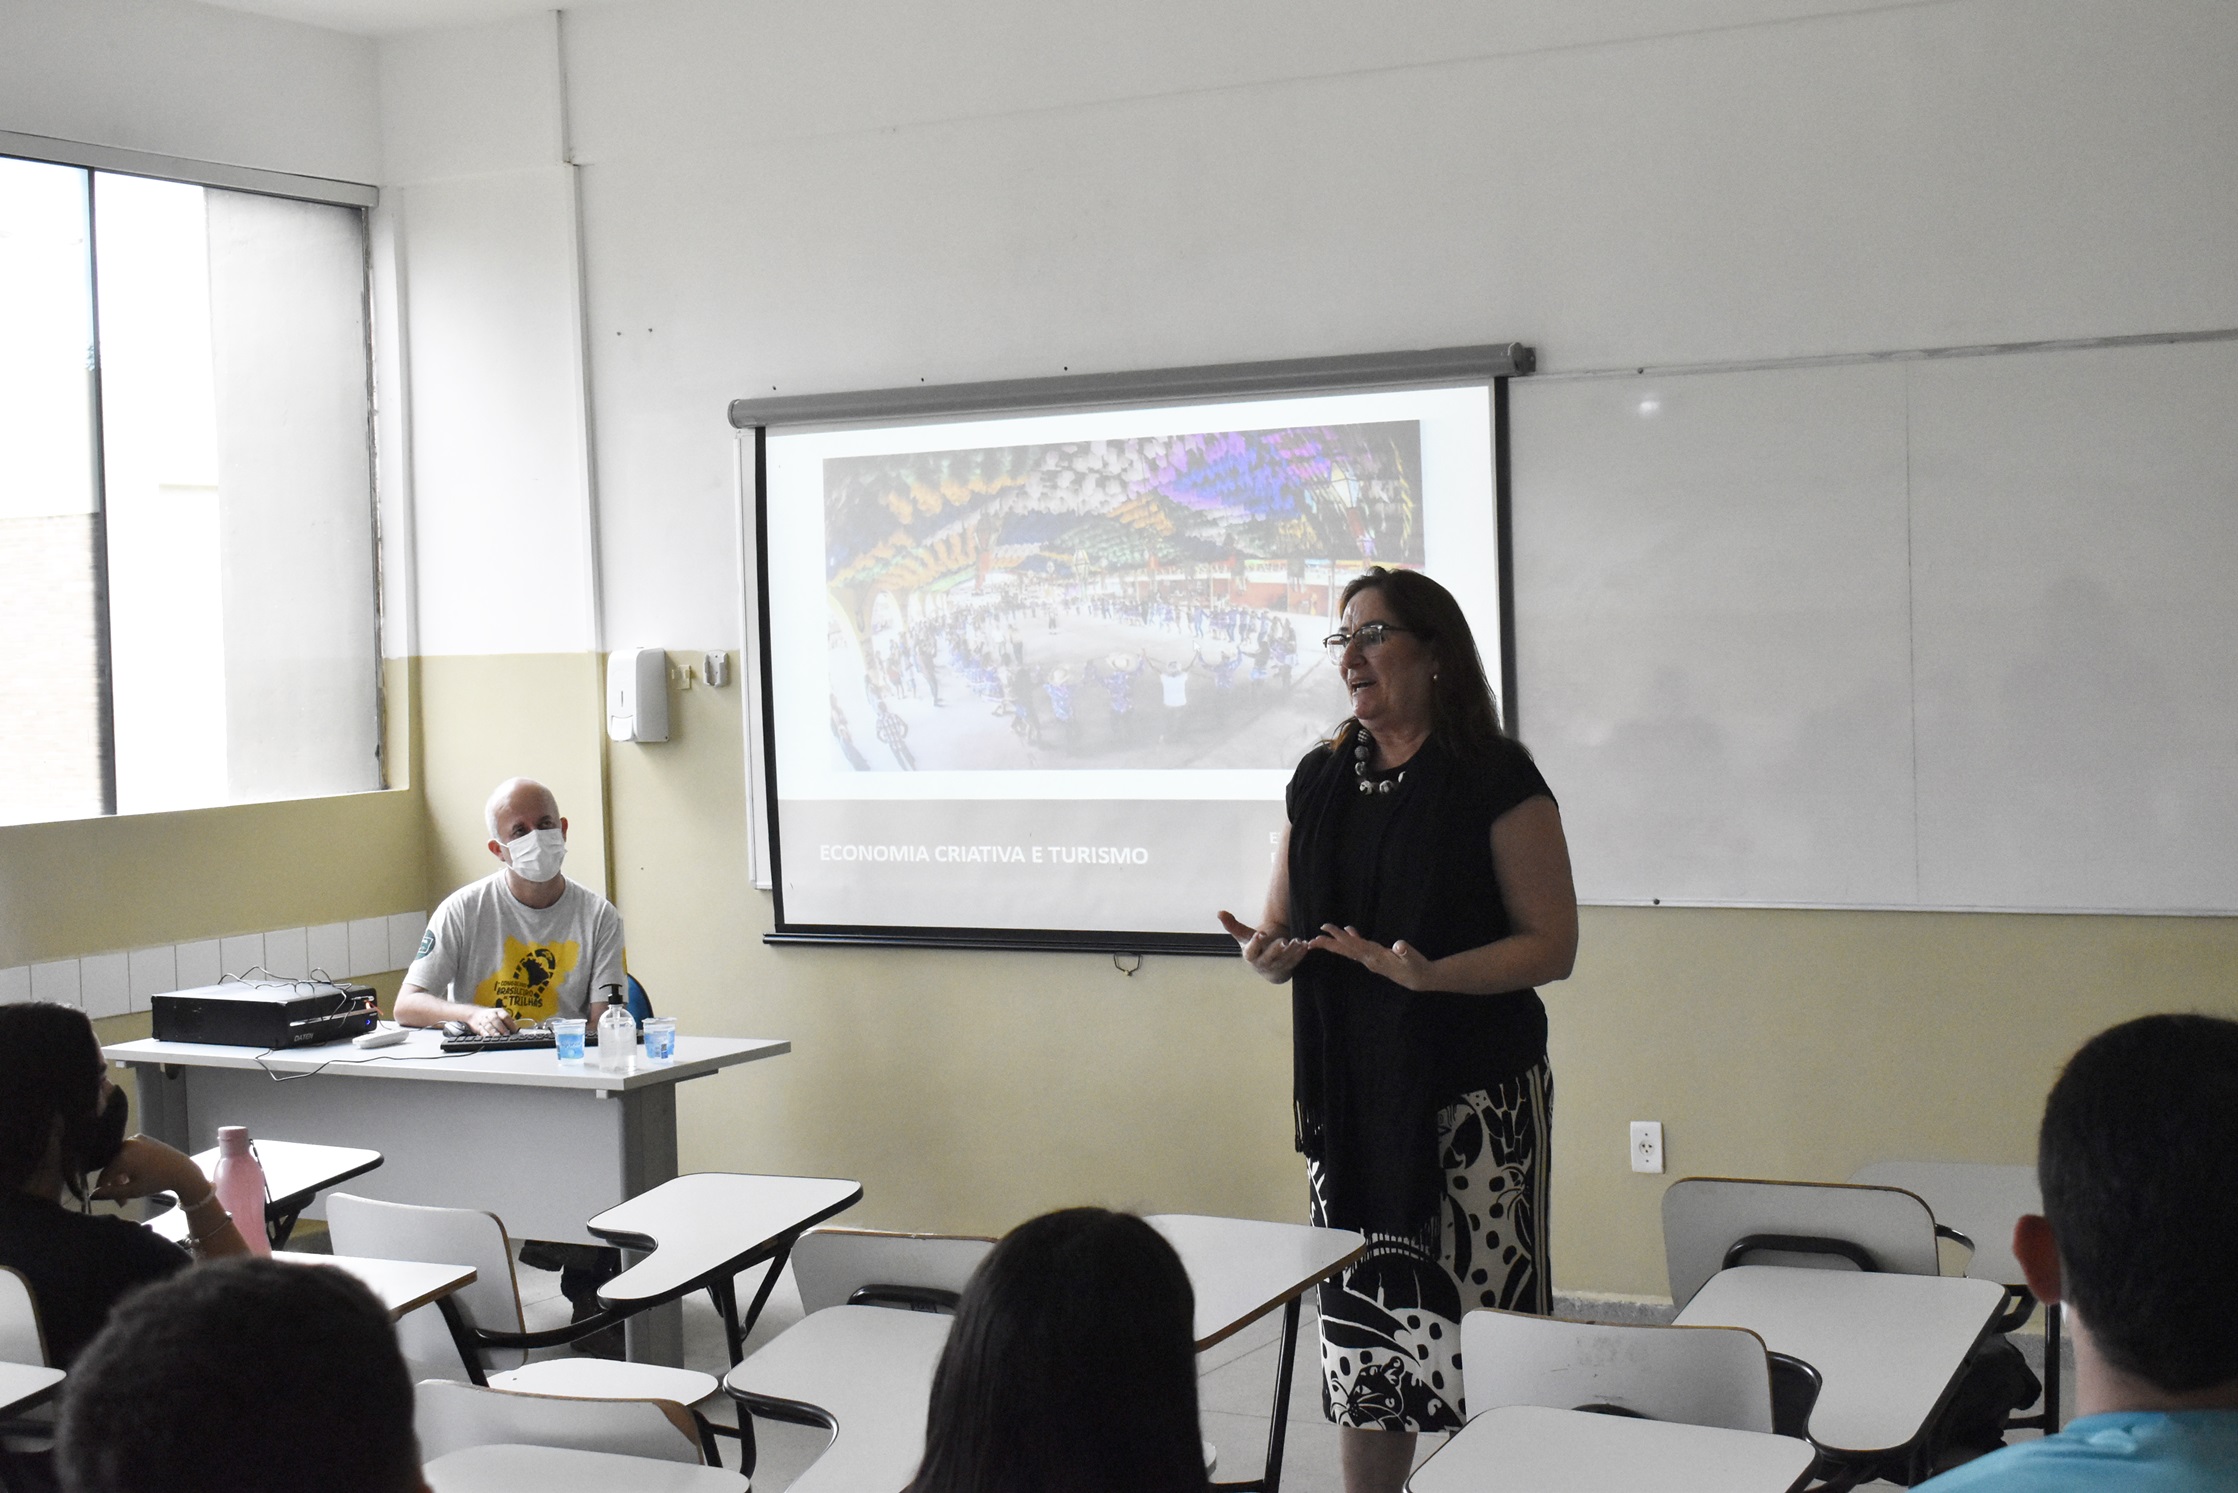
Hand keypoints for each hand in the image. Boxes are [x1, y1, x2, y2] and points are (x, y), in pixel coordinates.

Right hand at [91, 1136, 205, 1202]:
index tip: (107, 1198)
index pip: (105, 1175)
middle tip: (122, 1199)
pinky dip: (129, 1163)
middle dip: (115, 1183)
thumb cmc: (157, 1182)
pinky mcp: (143, 1138)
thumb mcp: (132, 1191)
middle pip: (112, 1166)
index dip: (104, 1188)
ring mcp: (136, 1139)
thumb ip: (110, 1193)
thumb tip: (92, 1195)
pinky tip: (135, 1175)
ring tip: (129, 1188)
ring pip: (120, 1159)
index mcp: (122, 1156)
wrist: (182, 1170)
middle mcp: (127, 1144)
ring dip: (122, 1174)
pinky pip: (129, 1151)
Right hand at [467, 1005, 515, 1035]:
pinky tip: (488, 1037)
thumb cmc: (492, 1017)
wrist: (475, 1014)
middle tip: (506, 1034)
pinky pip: (481, 1030)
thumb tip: (516, 1031)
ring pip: (488, 1025)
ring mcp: (484, 1020)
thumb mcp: (500, 1016)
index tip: (515, 1031)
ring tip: (498, 1036)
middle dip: (501, 1028)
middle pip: (496, 1020)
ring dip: (493, 1031)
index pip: (505, 1016)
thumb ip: (508, 1023)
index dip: (510, 1023)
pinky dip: (485, 1034)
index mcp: (499, 1012)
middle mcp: (491, 1015)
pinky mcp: (478, 1026)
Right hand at [1218, 910, 1309, 983]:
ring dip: (1292, 952)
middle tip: (1283, 941)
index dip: (1255, 944)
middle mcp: (1261, 963)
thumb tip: (1219, 912)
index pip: (1250, 951)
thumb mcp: (1244, 935)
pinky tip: (1305, 946)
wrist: (1266, 959)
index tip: (1261, 934)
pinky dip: (1300, 955)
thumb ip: (1233, 925)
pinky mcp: (1287, 969)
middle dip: (1276, 950)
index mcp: (1250, 954)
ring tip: (1299, 941)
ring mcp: (1275, 968)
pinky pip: (1294, 963)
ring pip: (1283, 961)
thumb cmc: (1255, 944)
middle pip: (1268, 958)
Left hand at [1310, 924, 1437, 990]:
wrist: (1419, 979)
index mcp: (1375, 957)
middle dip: (1328, 944)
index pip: (1354, 946)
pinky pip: (1359, 948)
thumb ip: (1406, 952)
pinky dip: (1352, 939)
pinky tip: (1349, 932)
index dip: (1340, 937)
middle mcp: (1369, 959)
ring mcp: (1371, 960)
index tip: (1325, 930)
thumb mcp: (1413, 959)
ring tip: (1323, 935)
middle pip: (1345, 950)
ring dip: (1336, 942)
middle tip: (1311, 941)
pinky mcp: (1375, 958)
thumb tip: (1399, 946)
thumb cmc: (1417, 967)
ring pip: (1349, 949)